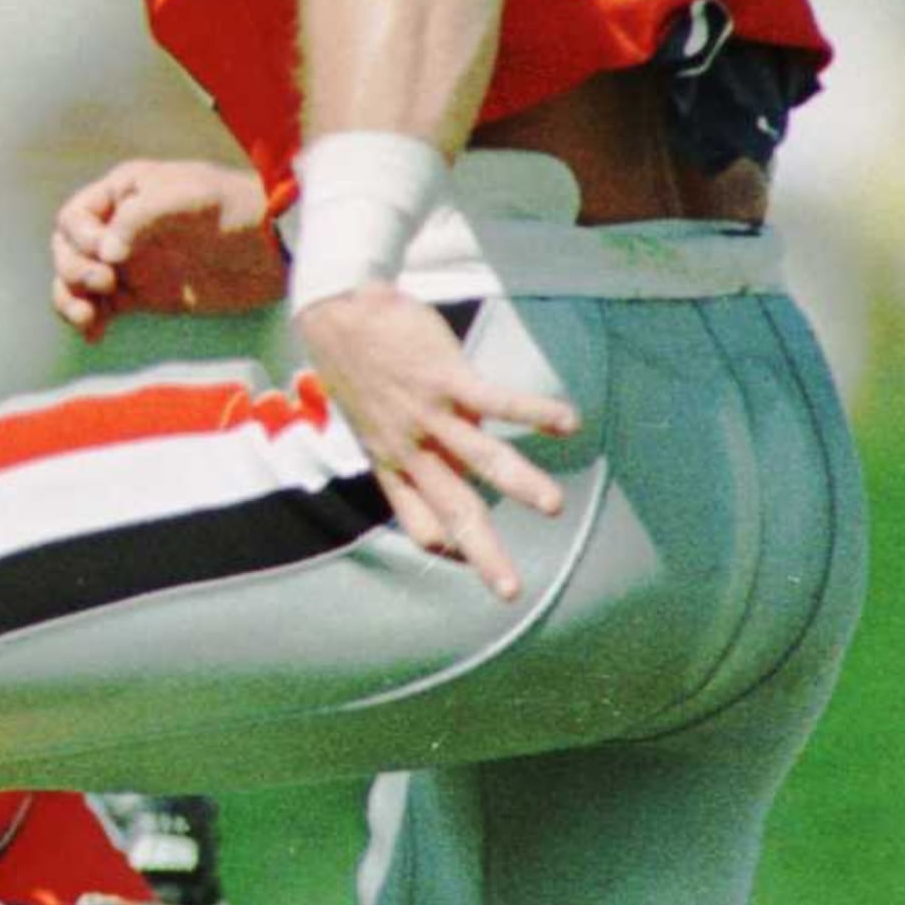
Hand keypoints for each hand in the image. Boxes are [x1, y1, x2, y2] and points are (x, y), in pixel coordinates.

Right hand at [50, 159, 283, 337]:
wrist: (276, 251)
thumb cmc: (237, 208)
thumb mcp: (190, 196)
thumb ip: (140, 217)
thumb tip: (104, 253)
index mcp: (125, 191)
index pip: (75, 216)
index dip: (80, 238)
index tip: (107, 255)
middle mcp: (119, 226)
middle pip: (67, 250)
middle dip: (74, 269)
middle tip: (106, 283)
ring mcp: (129, 262)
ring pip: (76, 281)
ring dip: (70, 298)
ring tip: (87, 318)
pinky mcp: (142, 295)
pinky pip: (99, 308)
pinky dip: (89, 321)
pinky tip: (95, 334)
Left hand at [293, 284, 578, 601]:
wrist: (335, 312)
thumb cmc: (358, 366)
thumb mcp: (371, 422)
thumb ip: (411, 450)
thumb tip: (454, 469)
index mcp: (391, 464)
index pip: (419, 524)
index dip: (447, 549)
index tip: (473, 568)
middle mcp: (410, 449)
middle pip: (454, 510)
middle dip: (485, 553)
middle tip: (512, 591)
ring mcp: (428, 414)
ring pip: (481, 459)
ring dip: (520, 483)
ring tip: (553, 506)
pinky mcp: (445, 377)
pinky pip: (498, 401)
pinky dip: (535, 412)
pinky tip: (569, 422)